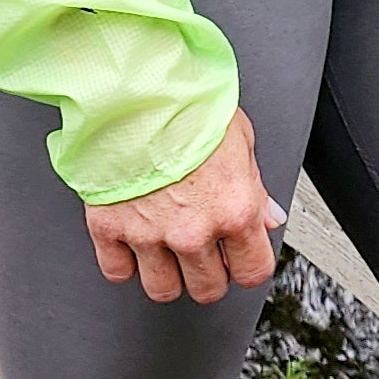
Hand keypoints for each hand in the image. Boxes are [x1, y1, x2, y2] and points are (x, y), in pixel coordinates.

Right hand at [84, 109, 285, 303]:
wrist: (134, 89)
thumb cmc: (189, 104)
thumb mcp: (240, 140)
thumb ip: (255, 186)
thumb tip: (268, 216)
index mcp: (234, 210)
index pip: (252, 272)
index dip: (247, 265)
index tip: (240, 257)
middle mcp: (193, 231)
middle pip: (207, 289)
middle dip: (209, 274)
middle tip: (203, 251)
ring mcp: (149, 234)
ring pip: (163, 290)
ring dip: (168, 276)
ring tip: (168, 250)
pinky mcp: (109, 227)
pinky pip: (117, 271)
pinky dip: (124, 262)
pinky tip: (133, 241)